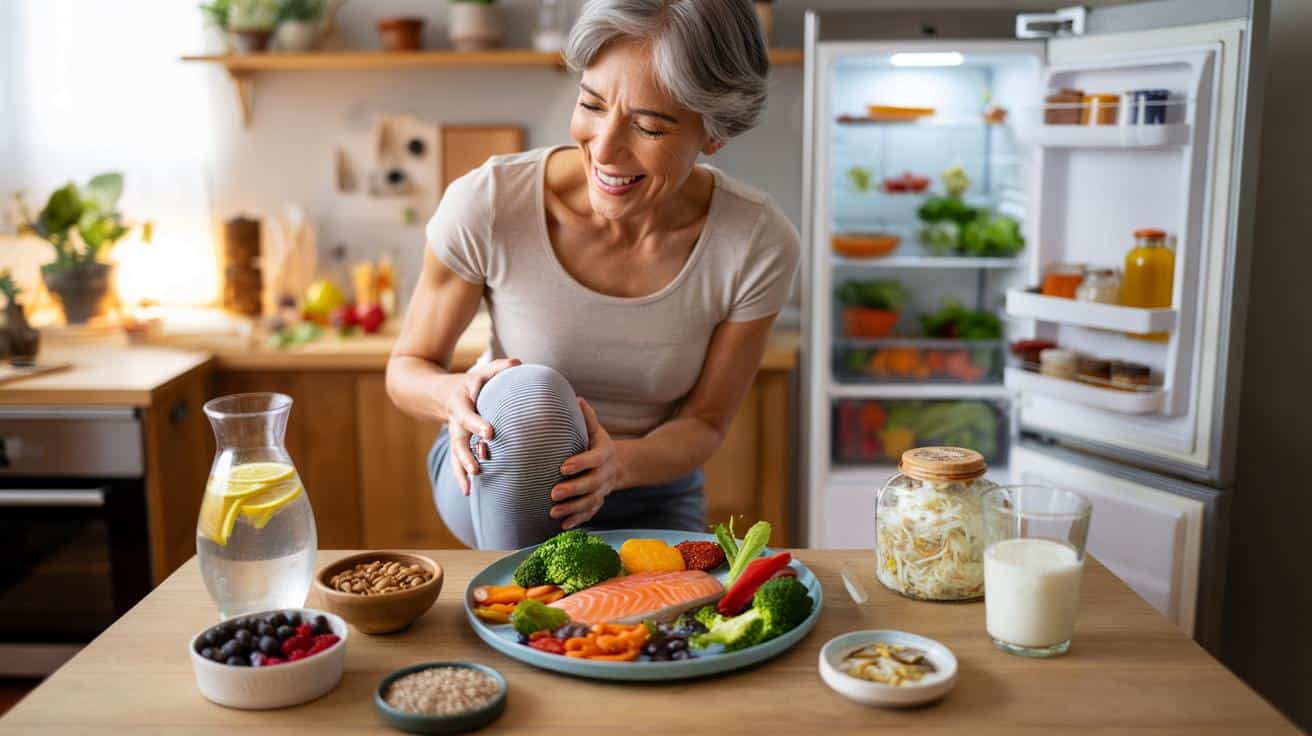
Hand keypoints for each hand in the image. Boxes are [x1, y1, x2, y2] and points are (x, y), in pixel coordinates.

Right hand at [445, 357, 520, 495]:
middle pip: (458, 440)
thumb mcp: (480, 373)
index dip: (477, 423)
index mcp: (462, 404)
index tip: (490, 433)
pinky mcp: (455, 445)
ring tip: (469, 488)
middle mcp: (455, 422)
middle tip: (477, 469)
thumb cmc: (469, 383)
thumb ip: (498, 368)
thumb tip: (518, 363)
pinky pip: (456, 462)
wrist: (436, 393)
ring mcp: (454, 435)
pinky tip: (468, 492)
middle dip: (467, 455)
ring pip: (455, 455)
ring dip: (461, 471)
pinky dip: (460, 476)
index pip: (469, 415)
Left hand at [551, 398, 622, 529]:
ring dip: (572, 508)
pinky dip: (578, 520)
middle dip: (573, 490)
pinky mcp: (599, 502)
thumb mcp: (597, 430)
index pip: (594, 459)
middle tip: (553, 493)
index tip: (563, 467)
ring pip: (590, 502)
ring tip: (553, 511)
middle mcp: (606, 474)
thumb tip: (576, 398)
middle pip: (592, 484)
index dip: (581, 463)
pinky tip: (562, 526)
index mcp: (604, 454)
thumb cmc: (599, 444)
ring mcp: (603, 490)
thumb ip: (587, 418)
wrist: (621, 465)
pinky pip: (590, 513)